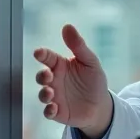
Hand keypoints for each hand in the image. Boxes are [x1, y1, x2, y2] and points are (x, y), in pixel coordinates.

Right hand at [33, 24, 112, 138]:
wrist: (101, 106)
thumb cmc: (94, 81)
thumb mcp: (90, 61)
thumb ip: (78, 45)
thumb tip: (67, 26)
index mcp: (60, 65)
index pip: (48, 57)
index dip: (42, 54)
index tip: (38, 52)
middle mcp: (54, 81)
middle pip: (41, 76)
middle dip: (41, 75)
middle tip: (48, 74)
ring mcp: (54, 97)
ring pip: (42, 95)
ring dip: (44, 94)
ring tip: (50, 92)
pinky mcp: (57, 112)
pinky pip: (48, 112)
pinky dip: (48, 110)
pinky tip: (53, 108)